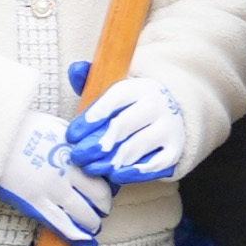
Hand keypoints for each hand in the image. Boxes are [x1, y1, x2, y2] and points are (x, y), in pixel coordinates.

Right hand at [0, 118, 109, 245]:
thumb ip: (74, 143)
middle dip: (103, 208)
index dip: (108, 189)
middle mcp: (66, 172)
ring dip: (91, 224)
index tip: (107, 193)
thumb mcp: (56, 128)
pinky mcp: (33, 202)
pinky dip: (74, 235)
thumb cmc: (21, 130)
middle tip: (101, 212)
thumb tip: (88, 152)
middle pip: (98, 197)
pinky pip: (59, 223)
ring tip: (92, 227)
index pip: (103, 175)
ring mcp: (50, 189)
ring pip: (82, 214)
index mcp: (74, 153)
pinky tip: (84, 241)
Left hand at [61, 73, 198, 186]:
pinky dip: (133, 172)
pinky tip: (115, 176)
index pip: (114, 99)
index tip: (71, 135)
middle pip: (123, 125)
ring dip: (109, 161)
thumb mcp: (114, 90)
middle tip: (77, 156)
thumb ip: (91, 79)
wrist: (171, 115)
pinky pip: (154, 165)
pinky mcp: (174, 151)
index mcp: (139, 88)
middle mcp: (157, 106)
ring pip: (136, 147)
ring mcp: (169, 129)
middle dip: (96, 143)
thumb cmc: (131, 106)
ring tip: (91, 168)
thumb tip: (75, 69)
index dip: (90, 118)